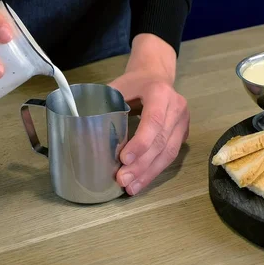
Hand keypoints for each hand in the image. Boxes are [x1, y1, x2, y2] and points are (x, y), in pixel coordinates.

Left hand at [110, 71, 189, 195]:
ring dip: (149, 173)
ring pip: (169, 153)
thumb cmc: (133, 84)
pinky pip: (171, 155)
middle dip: (141, 165)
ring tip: (131, 188)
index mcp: (159, 92)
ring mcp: (183, 121)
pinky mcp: (183, 133)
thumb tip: (79, 129)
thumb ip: (104, 106)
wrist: (156, 76)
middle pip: (161, 141)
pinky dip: (154, 171)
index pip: (154, 120)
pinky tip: (141, 181)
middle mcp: (176, 107)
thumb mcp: (117, 87)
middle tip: (123, 181)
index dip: (140, 143)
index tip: (123, 159)